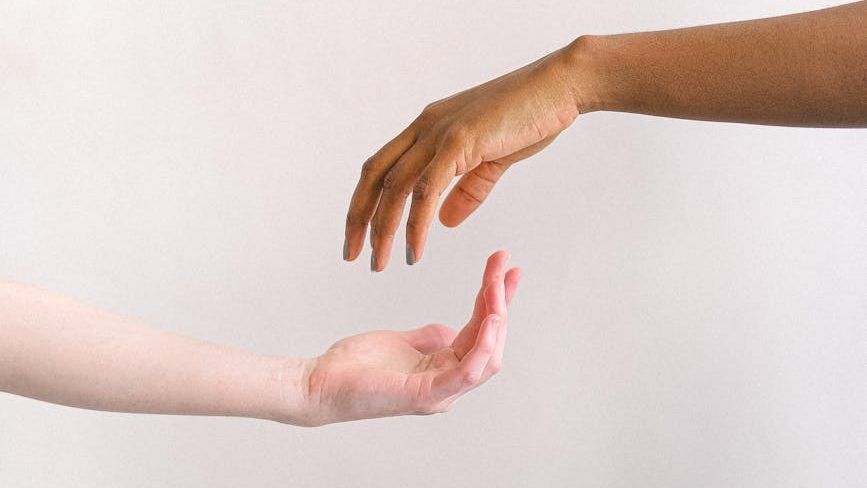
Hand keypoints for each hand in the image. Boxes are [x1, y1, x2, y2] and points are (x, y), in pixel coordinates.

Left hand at [296, 250, 520, 425]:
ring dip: (497, 316)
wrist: (319, 383)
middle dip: (501, 300)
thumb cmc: (353, 367)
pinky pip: (468, 370)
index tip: (504, 268)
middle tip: (504, 264)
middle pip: (490, 341)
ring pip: (487, 356)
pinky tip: (491, 317)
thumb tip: (450, 330)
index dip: (495, 300)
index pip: (481, 333)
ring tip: (496, 284)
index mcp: (443, 371)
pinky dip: (484, 344)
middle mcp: (448, 384)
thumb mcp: (399, 342)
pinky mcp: (427, 395)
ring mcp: (440, 392)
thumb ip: (428, 338)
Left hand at [344, 44, 586, 270]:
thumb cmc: (531, 118)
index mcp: (427, 128)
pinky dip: (416, 224)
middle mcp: (425, 127)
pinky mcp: (460, 140)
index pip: (380, 168)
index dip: (364, 202)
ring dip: (383, 229)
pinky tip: (414, 250)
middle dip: (359, 219)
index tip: (359, 236)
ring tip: (381, 263)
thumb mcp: (492, 160)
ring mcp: (440, 132)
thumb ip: (466, 190)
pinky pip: (427, 190)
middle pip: (374, 177)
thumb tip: (443, 221)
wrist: (559, 86)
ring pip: (395, 187)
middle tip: (352, 256)